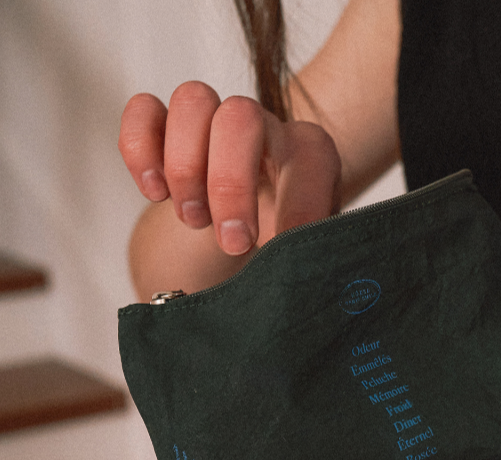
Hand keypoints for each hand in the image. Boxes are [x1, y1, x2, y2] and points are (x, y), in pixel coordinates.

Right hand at [119, 81, 340, 256]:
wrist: (245, 227)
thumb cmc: (278, 232)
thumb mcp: (299, 248)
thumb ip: (300, 253)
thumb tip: (288, 270)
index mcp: (308, 151)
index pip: (310, 157)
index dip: (297, 206)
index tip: (279, 249)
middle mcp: (263, 124)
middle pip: (241, 116)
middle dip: (229, 184)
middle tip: (232, 243)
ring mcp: (213, 118)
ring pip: (192, 100)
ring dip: (185, 167)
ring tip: (194, 219)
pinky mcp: (166, 125)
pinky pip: (143, 110)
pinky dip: (141, 150)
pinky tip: (155, 193)